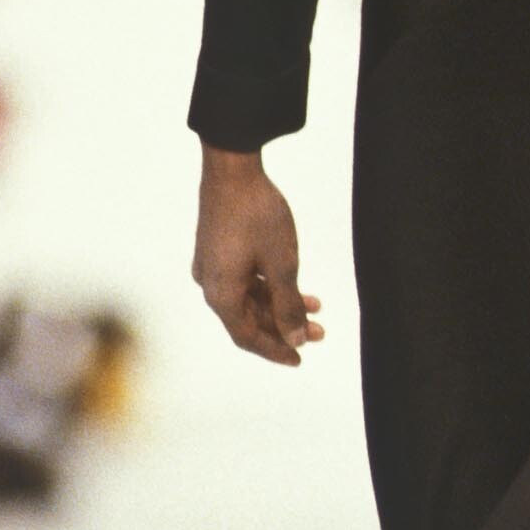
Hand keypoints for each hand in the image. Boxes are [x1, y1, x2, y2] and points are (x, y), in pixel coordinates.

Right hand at [192, 144, 324, 366]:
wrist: (232, 170)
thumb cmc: (257, 216)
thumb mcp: (282, 264)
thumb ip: (288, 305)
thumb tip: (295, 339)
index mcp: (221, 295)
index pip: (247, 336)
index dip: (274, 350)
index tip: (299, 359)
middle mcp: (211, 285)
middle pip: (248, 318)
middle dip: (284, 327)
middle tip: (318, 333)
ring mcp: (213, 266)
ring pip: (249, 298)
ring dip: (280, 305)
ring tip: (316, 309)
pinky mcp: (218, 249)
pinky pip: (244, 279)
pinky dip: (269, 286)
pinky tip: (297, 285)